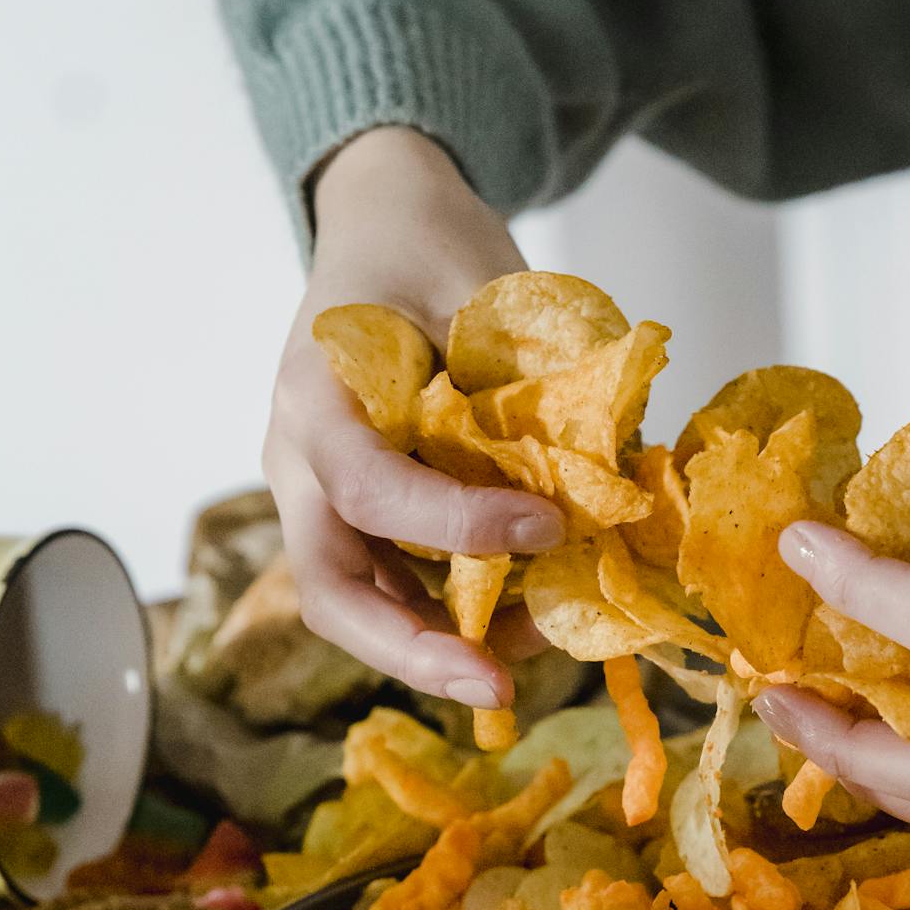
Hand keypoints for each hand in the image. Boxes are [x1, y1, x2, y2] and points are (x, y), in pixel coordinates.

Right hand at [263, 126, 561, 708]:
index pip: (366, 487)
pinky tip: (534, 615)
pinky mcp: (362, 513)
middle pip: (330, 588)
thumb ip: (528, 375)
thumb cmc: (425, 240)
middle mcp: (299, 456)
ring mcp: (322, 492)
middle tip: (499, 691)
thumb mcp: (481, 281)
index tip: (547, 527)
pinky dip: (462, 615)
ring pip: (361, 605)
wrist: (382, 218)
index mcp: (314, 391)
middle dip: (411, 651)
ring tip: (541, 651)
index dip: (455, 525)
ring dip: (445, 645)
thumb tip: (611, 471)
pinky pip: (400, 586)